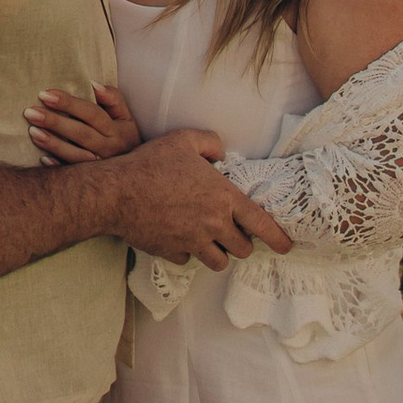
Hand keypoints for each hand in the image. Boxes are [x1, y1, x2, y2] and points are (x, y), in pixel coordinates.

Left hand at [24, 82, 143, 164]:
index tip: (45, 94)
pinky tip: (42, 159)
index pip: (91, 113)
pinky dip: (59, 167)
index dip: (69, 103)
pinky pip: (73, 175)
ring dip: (53, 144)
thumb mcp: (125, 116)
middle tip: (30, 112)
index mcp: (117, 130)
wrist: (138, 171)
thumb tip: (93, 84)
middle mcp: (109, 148)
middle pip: (80, 133)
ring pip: (75, 155)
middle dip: (55, 122)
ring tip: (32, 132)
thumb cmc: (125, 136)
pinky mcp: (91, 180)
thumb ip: (113, 98)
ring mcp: (100, 166)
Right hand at [122, 129, 292, 273]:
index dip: (277, 238)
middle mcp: (213, 225)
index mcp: (223, 198)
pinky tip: (178, 236)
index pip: (261, 224)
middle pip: (242, 249)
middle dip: (241, 243)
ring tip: (209, 240)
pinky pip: (188, 260)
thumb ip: (210, 143)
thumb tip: (220, 153)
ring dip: (218, 253)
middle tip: (232, 233)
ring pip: (218, 262)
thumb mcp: (184, 140)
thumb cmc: (151, 164)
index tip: (286, 246)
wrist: (117, 192)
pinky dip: (187, 252)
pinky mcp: (172, 253)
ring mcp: (193, 243)